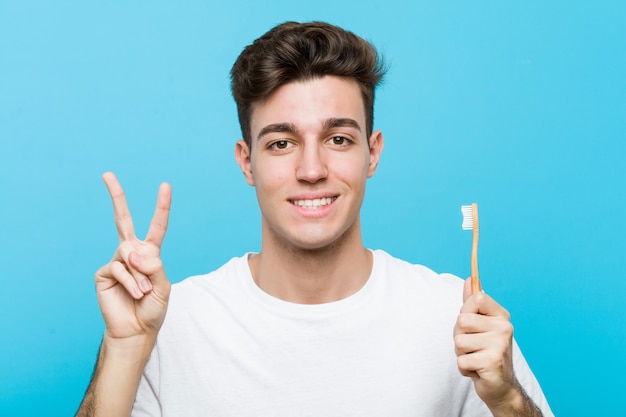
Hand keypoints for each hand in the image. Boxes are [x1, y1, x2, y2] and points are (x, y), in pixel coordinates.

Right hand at [95, 172, 171, 340]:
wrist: (136, 330)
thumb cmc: (153, 309)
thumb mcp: (163, 286)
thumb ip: (153, 266)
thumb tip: (133, 251)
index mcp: (150, 253)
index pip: (157, 225)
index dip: (162, 206)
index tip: (165, 185)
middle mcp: (132, 253)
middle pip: (122, 219)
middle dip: (116, 196)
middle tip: (107, 174)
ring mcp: (117, 261)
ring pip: (128, 252)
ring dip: (140, 274)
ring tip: (144, 292)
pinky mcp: (104, 273)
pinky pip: (119, 267)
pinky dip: (131, 281)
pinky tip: (135, 293)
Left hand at [453, 278, 517, 407]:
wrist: (501, 387)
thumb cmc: (485, 351)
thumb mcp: (479, 325)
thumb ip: (473, 302)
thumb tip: (470, 279)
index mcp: (501, 316)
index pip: (476, 298)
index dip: (465, 311)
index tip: (472, 325)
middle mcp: (504, 327)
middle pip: (461, 320)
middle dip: (459, 336)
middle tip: (473, 347)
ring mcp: (500, 345)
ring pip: (458, 341)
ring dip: (461, 354)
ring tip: (475, 358)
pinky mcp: (493, 362)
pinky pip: (461, 361)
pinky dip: (464, 369)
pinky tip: (477, 370)